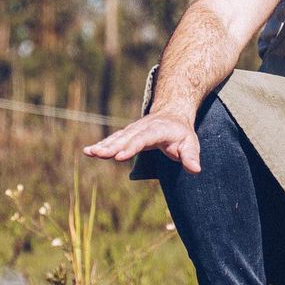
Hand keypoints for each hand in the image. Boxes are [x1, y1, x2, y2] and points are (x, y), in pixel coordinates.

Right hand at [83, 110, 200, 172]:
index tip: (119, 156)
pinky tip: (89, 152)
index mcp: (158, 129)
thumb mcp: (190, 143)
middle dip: (112, 146)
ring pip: (117, 137)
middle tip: (98, 154)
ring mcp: (133, 130)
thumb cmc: (181, 133)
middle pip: (126, 137)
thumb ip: (190, 156)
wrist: (171, 114)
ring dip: (103, 145)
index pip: (144, 138)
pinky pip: (114, 139)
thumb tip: (195, 170)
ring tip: (89, 152)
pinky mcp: (127, 134)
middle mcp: (142, 128)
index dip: (131, 147)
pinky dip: (102, 145)